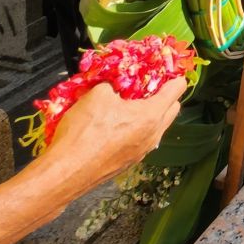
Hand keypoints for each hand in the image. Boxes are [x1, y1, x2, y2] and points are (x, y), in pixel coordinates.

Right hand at [45, 77, 186, 185]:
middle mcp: (153, 135)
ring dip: (150, 115)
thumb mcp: (97, 94)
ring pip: (157, 127)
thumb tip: (113, 87)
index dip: (173, 77)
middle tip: (147, 87)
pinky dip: (136, 130)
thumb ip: (112, 85)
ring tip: (129, 106)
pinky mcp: (129, 163)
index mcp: (151, 115)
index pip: (176, 90)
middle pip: (171, 110)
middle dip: (165, 96)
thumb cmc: (85, 132)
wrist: (66, 172)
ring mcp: (142, 152)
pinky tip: (117, 127)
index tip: (168, 71)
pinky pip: (141, 141)